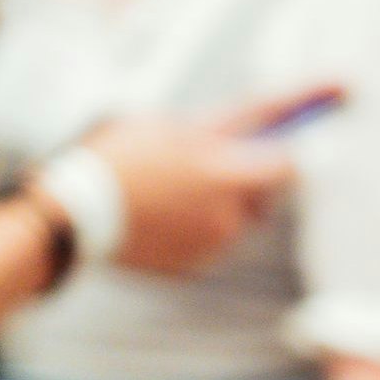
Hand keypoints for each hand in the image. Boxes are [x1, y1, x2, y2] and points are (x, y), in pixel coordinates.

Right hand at [79, 94, 312, 275]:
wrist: (73, 213)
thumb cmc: (121, 157)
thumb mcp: (175, 126)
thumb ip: (231, 125)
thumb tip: (278, 111)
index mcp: (228, 178)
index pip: (293, 166)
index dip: (297, 151)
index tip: (306, 142)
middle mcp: (230, 219)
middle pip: (265, 195)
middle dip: (249, 177)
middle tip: (210, 161)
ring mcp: (213, 247)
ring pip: (237, 220)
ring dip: (221, 204)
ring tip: (173, 188)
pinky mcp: (195, 268)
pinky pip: (211, 243)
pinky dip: (198, 228)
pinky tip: (163, 213)